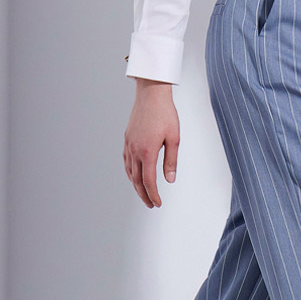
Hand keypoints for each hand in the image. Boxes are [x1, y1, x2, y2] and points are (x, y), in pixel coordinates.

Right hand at [125, 78, 180, 206]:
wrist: (151, 95)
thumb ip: (171, 161)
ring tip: (144, 193)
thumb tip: (170, 179)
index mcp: (147, 152)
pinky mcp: (127, 139)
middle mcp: (135, 150)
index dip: (153, 195)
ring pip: (129, 171)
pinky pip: (126, 161)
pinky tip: (134, 175)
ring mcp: (129, 144)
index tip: (158, 203)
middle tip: (151, 204)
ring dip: (136, 185)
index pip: (149, 181)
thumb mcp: (174, 138)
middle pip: (137, 180)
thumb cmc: (165, 114)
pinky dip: (130, 172)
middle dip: (144, 194)